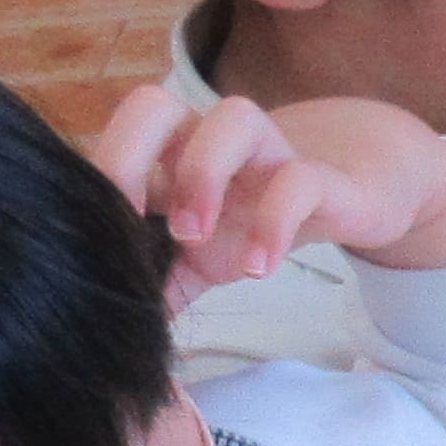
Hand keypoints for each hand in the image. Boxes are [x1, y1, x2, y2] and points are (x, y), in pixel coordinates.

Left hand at [85, 85, 445, 305]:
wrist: (356, 192)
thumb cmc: (257, 218)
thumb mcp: (197, 262)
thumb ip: (155, 291)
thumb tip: (104, 342)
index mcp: (169, 159)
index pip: (114, 140)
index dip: (95, 173)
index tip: (89, 231)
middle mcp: (209, 144)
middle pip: (152, 103)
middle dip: (130, 153)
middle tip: (131, 215)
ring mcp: (268, 155)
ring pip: (232, 118)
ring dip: (203, 172)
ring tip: (194, 237)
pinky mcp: (322, 178)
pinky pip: (299, 181)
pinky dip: (275, 223)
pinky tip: (258, 269)